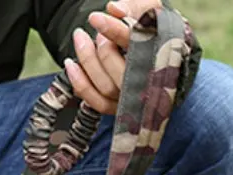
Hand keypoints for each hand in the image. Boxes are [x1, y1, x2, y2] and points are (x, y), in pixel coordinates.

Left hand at [64, 0, 161, 114]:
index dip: (115, 31)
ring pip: (107, 88)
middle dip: (102, 50)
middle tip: (96, 33)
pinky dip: (81, 84)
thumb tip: (114, 9)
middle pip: (122, 73)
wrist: (149, 44)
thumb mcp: (147, 7)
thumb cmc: (150, 26)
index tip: (95, 18)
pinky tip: (71, 65)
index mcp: (161, 54)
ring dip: (88, 62)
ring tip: (81, 38)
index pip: (138, 45)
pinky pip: (98, 103)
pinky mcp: (118, 106)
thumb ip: (132, 6)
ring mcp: (133, 97)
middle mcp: (149, 81)